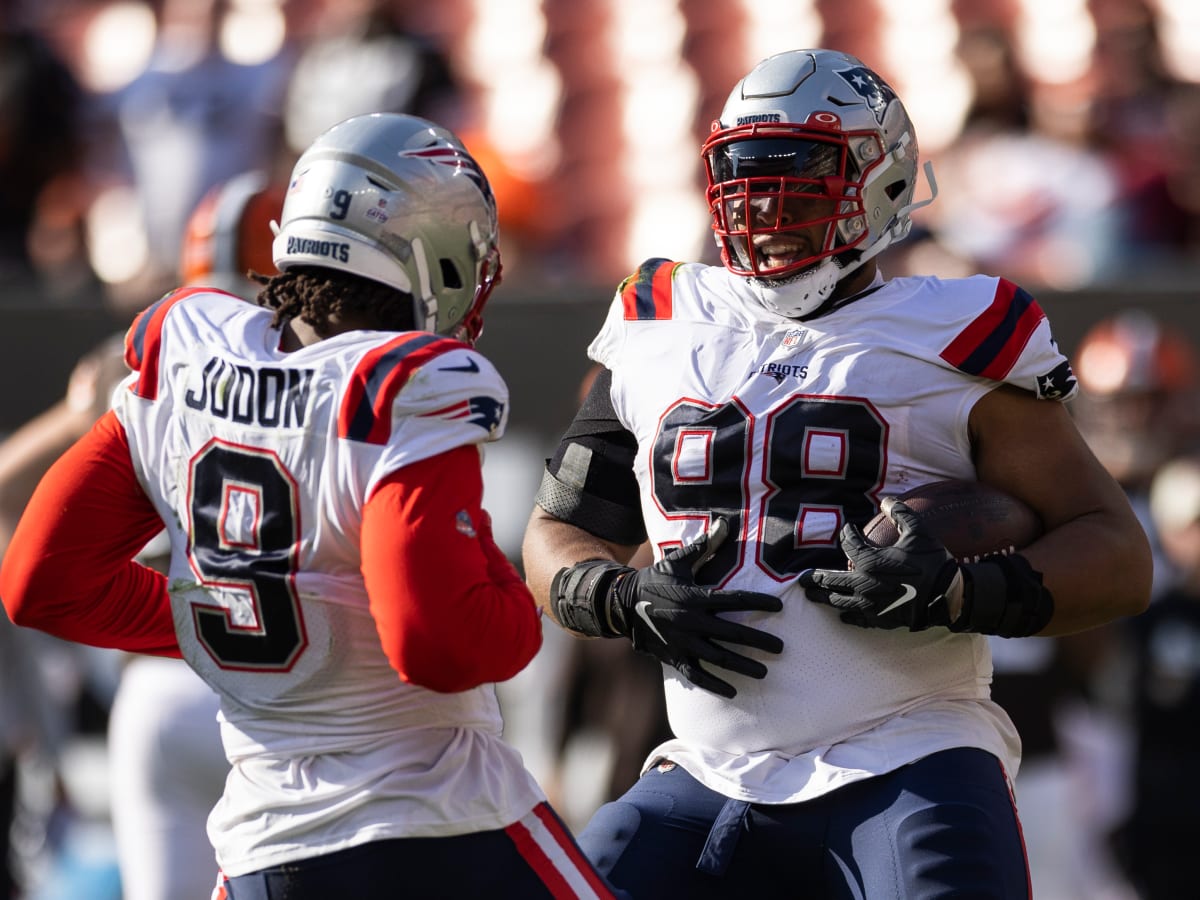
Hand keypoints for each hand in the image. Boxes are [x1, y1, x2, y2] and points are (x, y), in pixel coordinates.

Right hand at [609, 518, 783, 697]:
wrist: (622, 604)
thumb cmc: (655, 581)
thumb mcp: (678, 561)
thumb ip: (704, 546)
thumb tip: (725, 523)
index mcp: (695, 596)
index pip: (734, 600)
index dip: (759, 603)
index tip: (779, 608)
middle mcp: (691, 621)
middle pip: (731, 633)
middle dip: (758, 641)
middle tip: (780, 649)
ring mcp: (682, 642)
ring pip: (718, 657)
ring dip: (742, 665)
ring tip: (763, 673)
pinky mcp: (673, 657)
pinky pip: (696, 675)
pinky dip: (714, 684)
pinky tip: (733, 691)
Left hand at [798, 498, 963, 630]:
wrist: (948, 597)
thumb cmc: (933, 563)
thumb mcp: (919, 532)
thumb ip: (900, 513)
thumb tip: (885, 499)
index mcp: (870, 561)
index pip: (849, 545)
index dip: (847, 534)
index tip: (847, 530)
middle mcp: (864, 584)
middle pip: (831, 580)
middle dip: (816, 578)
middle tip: (803, 579)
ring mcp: (870, 604)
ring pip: (839, 601)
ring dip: (824, 597)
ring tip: (813, 596)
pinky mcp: (879, 619)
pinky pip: (857, 618)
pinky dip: (847, 615)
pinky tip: (842, 614)